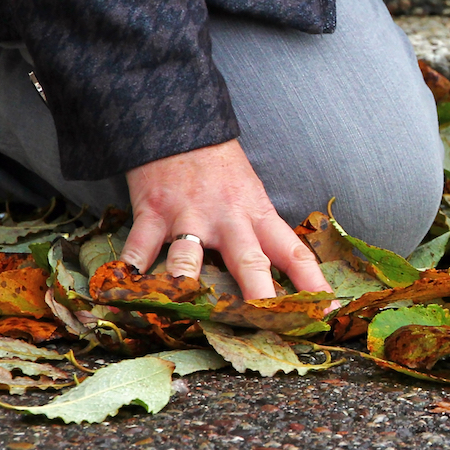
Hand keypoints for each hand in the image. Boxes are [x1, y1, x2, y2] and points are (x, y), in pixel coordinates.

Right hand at [120, 139, 328, 300]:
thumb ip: (258, 230)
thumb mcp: (250, 193)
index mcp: (258, 215)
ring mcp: (189, 217)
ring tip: (186, 314)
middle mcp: (228, 219)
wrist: (182, 123)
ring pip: (189, 259)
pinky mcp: (152, 212)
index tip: (327, 311)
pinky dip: (129, 270)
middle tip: (268, 326)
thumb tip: (277, 275)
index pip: (293, 252)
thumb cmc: (219, 166)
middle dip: (259, 297)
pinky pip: (139, 247)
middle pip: (250, 262)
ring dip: (186, 287)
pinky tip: (122, 290)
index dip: (312, 283)